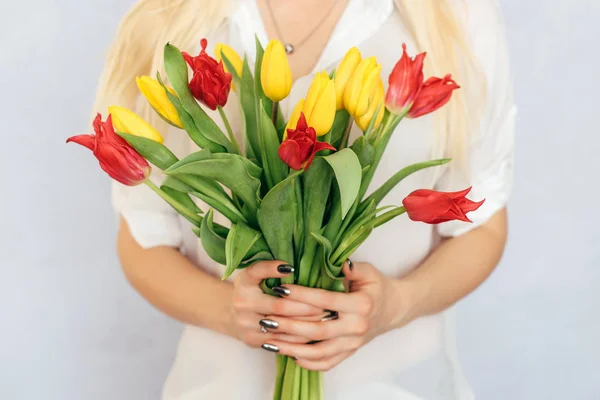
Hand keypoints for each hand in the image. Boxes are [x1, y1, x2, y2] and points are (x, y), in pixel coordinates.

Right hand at [230, 260, 330, 347]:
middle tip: (327, 305)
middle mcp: (242, 303)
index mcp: (244, 283)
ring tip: (326, 319)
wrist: (231, 316)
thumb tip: (292, 266)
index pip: (257, 272)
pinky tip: (315, 333)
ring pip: (283, 327)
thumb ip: (268, 268)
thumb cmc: (252, 290)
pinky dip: (299, 338)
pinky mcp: (253, 340)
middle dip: (306, 306)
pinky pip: (281, 342)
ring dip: (307, 324)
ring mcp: (246, 324)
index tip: (291, 267)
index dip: (273, 269)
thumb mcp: (255, 275)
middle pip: (280, 306)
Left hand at [259, 261, 412, 370]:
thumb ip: (351, 267)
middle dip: (289, 325)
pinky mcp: (350, 353)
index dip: (300, 295)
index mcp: (360, 305)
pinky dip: (308, 362)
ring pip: (319, 351)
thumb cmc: (377, 286)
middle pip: (317, 330)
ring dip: (292, 348)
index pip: (324, 300)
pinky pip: (327, 363)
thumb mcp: (368, 272)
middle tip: (266, 318)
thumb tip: (337, 262)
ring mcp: (353, 344)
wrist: (395, 309)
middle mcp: (356, 327)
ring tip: (270, 341)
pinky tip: (290, 355)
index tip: (279, 289)